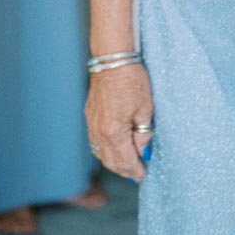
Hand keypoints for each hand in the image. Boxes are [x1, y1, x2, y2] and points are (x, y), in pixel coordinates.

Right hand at [86, 64, 153, 182]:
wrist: (113, 60)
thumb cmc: (132, 80)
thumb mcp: (145, 108)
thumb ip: (143, 133)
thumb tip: (143, 150)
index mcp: (114, 132)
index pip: (125, 161)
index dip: (135, 170)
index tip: (143, 175)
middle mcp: (99, 132)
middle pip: (110, 161)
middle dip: (124, 170)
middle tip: (136, 173)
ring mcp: (92, 124)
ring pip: (100, 153)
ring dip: (113, 161)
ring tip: (127, 163)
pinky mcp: (89, 116)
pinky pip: (95, 141)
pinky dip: (105, 149)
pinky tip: (114, 148)